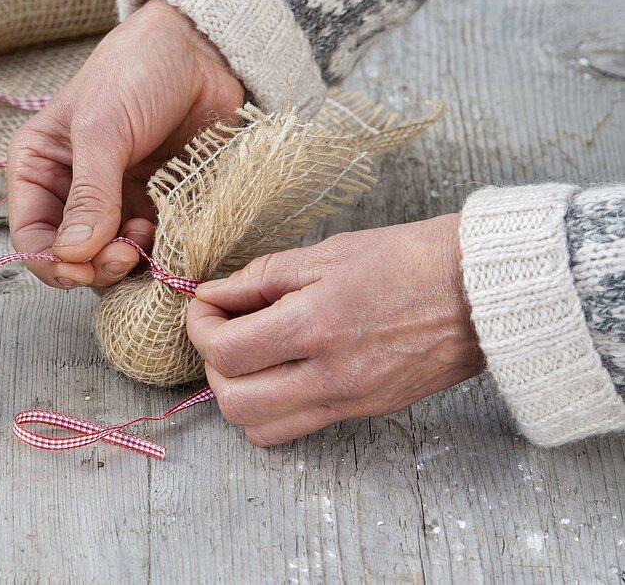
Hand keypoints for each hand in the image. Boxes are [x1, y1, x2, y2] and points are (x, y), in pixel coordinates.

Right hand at [6, 0, 243, 288]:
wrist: (202, 49)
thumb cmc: (138, 71)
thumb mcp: (102, 130)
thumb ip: (89, 194)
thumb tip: (72, 255)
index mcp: (40, 167)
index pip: (30, 234)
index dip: (51, 262)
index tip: (82, 271)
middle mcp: (71, 190)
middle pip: (70, 257)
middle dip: (94, 266)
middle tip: (126, 254)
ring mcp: (115, 201)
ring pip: (109, 260)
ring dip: (128, 263)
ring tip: (149, 235)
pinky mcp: (154, 205)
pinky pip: (149, 249)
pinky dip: (157, 253)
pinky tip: (169, 233)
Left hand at [187, 214, 483, 445]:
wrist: (483, 291)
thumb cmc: (409, 260)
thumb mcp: (327, 253)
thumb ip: (261, 279)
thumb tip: (213, 295)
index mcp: (315, 326)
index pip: (224, 351)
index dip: (199, 326)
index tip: (206, 306)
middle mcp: (329, 376)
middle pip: (233, 401)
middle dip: (212, 365)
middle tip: (223, 331)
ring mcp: (349, 401)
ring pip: (259, 428)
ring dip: (239, 394)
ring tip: (251, 355)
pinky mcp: (364, 412)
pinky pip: (296, 428)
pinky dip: (272, 408)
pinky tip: (281, 371)